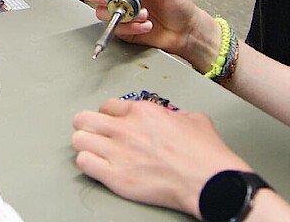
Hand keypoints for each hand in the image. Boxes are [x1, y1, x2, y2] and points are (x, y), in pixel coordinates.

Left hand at [72, 99, 251, 213]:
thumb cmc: (206, 155)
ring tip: (94, 151)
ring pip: (79, 139)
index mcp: (143, 111)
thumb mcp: (194, 119)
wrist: (210, 182)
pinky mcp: (116, 177)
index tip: (112, 123)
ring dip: (85, 145)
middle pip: (84, 118)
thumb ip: (175, 115)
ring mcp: (119, 152)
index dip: (109, 115)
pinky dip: (88, 164)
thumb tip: (174, 119)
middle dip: (88, 126)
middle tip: (95, 135)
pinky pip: (84, 163)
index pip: (107, 105)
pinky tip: (98, 167)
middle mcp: (126, 128)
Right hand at [77, 0, 210, 63]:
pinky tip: (145, 25)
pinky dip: (131, 28)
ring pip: (99, 11)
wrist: (185, 31)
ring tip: (143, 14)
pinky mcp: (121, 28)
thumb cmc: (178, 4)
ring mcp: (118, 11)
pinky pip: (114, 28)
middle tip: (116, 0)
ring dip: (122, 14)